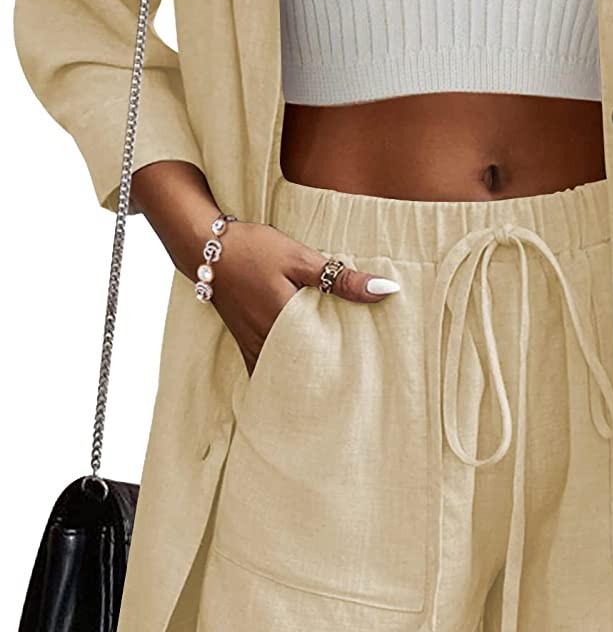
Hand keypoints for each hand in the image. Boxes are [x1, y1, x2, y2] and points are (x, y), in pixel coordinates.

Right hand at [209, 219, 399, 376]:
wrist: (206, 247)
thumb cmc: (254, 249)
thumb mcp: (301, 258)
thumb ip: (341, 279)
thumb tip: (386, 290)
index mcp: (284, 323)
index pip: (324, 356)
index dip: (348, 366)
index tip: (369, 373)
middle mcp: (266, 341)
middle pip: (304, 369)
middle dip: (328, 377)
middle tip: (357, 384)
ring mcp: (252, 343)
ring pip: (283, 371)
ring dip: (305, 375)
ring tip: (332, 385)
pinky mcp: (244, 340)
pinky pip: (264, 366)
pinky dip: (281, 371)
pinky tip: (296, 376)